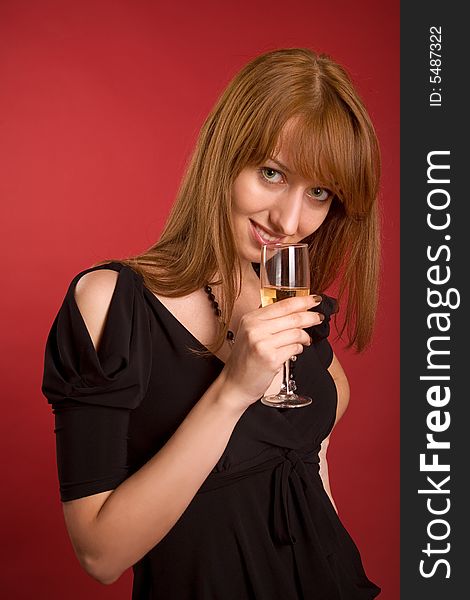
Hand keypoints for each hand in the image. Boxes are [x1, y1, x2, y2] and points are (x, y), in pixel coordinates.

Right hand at [220, 295, 322, 410]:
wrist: (235, 384)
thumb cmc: (245, 359)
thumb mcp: (250, 333)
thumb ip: (268, 321)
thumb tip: (296, 310)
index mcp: (251, 318)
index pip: (282, 304)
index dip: (303, 301)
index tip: (315, 299)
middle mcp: (255, 328)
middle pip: (293, 317)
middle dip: (311, 317)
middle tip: (319, 317)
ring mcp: (262, 344)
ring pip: (296, 333)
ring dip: (305, 337)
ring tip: (306, 340)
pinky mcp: (271, 359)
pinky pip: (294, 348)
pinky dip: (299, 349)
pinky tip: (297, 350)